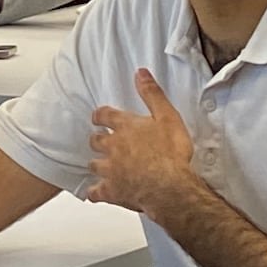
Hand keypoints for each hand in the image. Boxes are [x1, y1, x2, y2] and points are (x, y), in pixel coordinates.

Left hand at [87, 69, 196, 218]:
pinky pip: (95, 193)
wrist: (170, 186)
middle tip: (101, 141)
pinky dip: (95, 192)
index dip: (100, 116)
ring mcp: (110, 170)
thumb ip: (152, 94)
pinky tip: (96, 193)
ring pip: (94, 165)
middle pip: (96, 141)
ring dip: (97, 164)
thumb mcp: (167, 116)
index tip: (98, 117)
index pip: (104, 115)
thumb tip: (140, 73)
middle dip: (98, 140)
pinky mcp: (111, 191)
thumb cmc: (171, 153)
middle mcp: (113, 146)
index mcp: (126, 127)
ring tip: (101, 166)